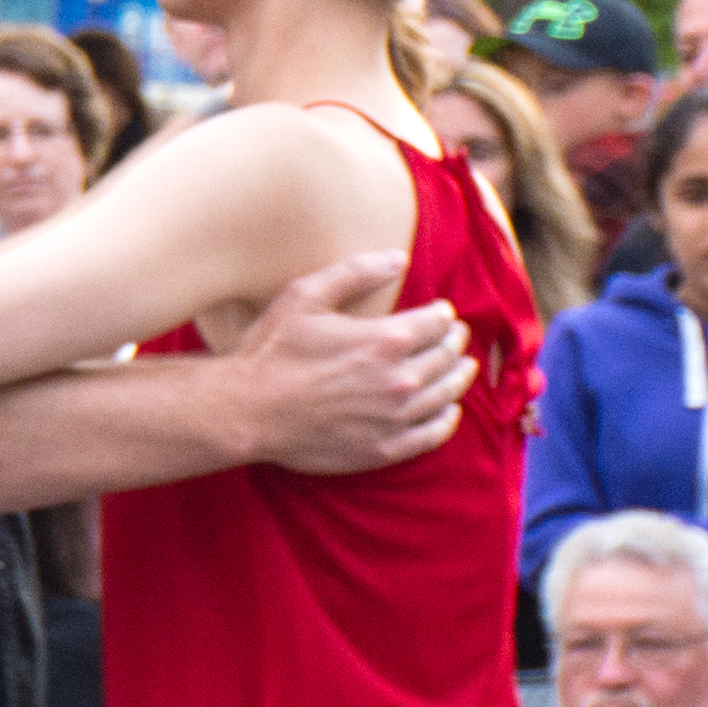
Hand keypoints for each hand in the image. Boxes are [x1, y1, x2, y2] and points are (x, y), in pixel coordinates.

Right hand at [229, 251, 475, 475]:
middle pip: (447, 356)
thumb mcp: (304, 297)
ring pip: (447, 393)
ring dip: (459, 377)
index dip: (444, 313)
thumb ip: (355, 272)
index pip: (438, 322)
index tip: (442, 311)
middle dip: (455, 341)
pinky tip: (448, 410)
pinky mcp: (385, 448)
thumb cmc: (271, 351)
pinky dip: (447, 419)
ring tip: (462, 368)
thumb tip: (399, 258)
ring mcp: (395, 417)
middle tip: (455, 336)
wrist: (245, 411)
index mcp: (386, 339)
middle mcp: (400, 379)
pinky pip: (433, 434)